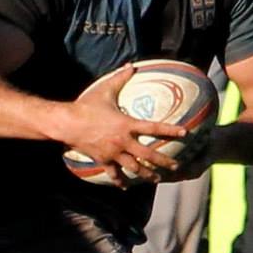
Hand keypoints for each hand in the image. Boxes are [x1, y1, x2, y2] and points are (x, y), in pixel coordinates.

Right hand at [61, 66, 190, 186]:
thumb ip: (120, 78)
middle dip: (164, 162)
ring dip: (147, 175)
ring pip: (134, 168)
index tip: (185, 133)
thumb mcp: (105, 90)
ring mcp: (113, 153)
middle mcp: (123, 141)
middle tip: (176, 166)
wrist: (67, 123)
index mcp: (127, 124)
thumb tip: (132, 65)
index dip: (170, 130)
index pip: (154, 128)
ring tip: (157, 179)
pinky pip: (114, 173)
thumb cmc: (86, 105)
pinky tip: (125, 187)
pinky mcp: (103, 160)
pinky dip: (120, 181)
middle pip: (148, 155)